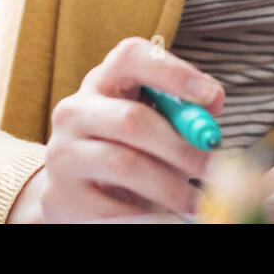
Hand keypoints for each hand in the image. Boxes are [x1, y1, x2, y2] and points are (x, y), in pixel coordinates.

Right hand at [8, 36, 224, 222]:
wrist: (78, 192)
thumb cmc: (130, 149)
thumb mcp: (154, 122)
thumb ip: (183, 111)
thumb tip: (212, 100)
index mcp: (103, 81)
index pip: (131, 56)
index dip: (174, 72)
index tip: (211, 97)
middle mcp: (75, 110)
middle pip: (132, 119)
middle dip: (181, 147)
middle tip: (212, 169)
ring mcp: (62, 153)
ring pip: (125, 165)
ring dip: (171, 187)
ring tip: (196, 201)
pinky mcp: (60, 195)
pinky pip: (112, 209)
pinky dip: (147, 216)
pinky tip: (164, 217)